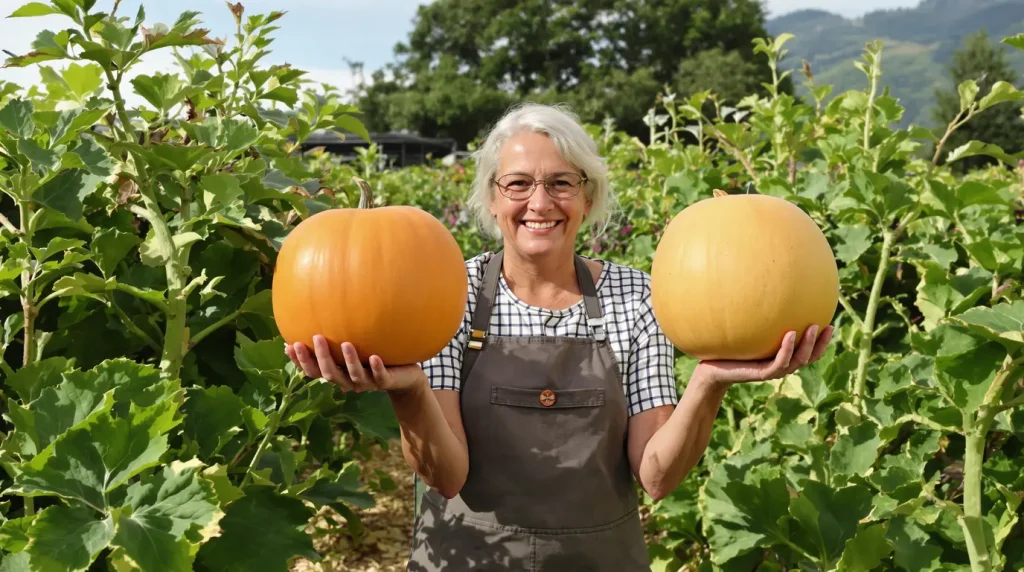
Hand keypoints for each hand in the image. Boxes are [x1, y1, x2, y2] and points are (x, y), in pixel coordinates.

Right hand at [284, 335, 425, 393]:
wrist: (403, 378)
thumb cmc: (372, 358)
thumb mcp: (353, 347)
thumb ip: (337, 338)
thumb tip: (315, 314)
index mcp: (338, 373)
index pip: (313, 371)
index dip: (301, 361)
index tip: (289, 345)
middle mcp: (348, 381)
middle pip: (329, 374)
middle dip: (320, 358)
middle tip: (316, 337)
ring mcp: (367, 382)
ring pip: (354, 375)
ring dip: (349, 360)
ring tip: (346, 343)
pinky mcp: (385, 381)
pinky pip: (380, 376)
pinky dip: (376, 367)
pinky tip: (375, 357)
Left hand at [694, 325, 833, 386]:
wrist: (710, 369)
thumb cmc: (726, 347)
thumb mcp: (742, 329)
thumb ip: (753, 314)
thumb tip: (757, 284)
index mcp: (781, 356)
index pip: (808, 351)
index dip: (821, 341)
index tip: (829, 323)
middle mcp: (779, 364)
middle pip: (809, 357)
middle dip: (820, 343)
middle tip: (827, 326)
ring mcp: (771, 370)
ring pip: (797, 361)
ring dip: (808, 345)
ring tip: (813, 327)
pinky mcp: (760, 374)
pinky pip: (778, 362)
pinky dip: (786, 349)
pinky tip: (789, 334)